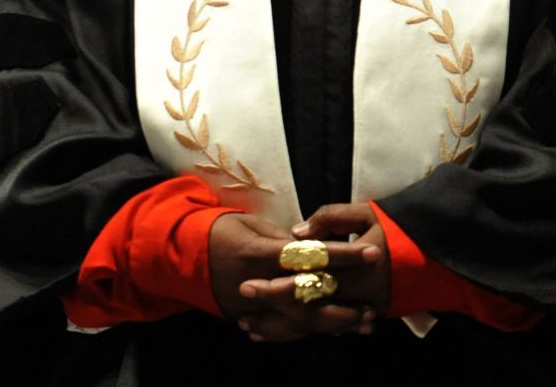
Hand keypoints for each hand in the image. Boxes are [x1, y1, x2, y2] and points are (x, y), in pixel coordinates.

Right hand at [219, 204, 384, 341]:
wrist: (181, 257)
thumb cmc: (222, 231)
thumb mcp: (252, 224)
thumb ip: (283, 239)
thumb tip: (313, 245)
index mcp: (261, 253)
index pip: (310, 255)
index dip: (343, 254)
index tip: (372, 252)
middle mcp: (258, 283)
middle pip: (308, 296)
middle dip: (343, 301)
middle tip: (373, 305)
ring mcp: (252, 306)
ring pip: (298, 320)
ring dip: (332, 323)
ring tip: (363, 322)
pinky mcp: (248, 318)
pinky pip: (282, 329)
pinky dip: (308, 331)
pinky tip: (334, 331)